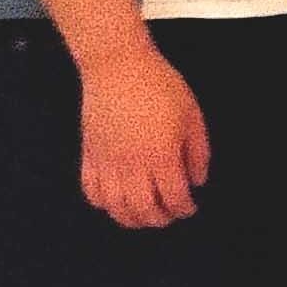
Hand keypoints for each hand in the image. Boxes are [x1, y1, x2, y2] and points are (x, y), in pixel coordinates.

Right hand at [75, 38, 205, 229]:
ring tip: (145, 214)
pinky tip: (116, 201)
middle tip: (170, 214)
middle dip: (160, 219)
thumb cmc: (160, 86)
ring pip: (115, 207)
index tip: (191, 207)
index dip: (184, 209)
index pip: (173, 198)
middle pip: (144, 210)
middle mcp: (131, 166)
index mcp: (161, 156)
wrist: (117, 67)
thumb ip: (198, 152)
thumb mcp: (192, 115)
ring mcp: (106, 163)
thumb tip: (197, 181)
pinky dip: (103, 204)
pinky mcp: (88, 156)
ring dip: (131, 218)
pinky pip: (91, 191)